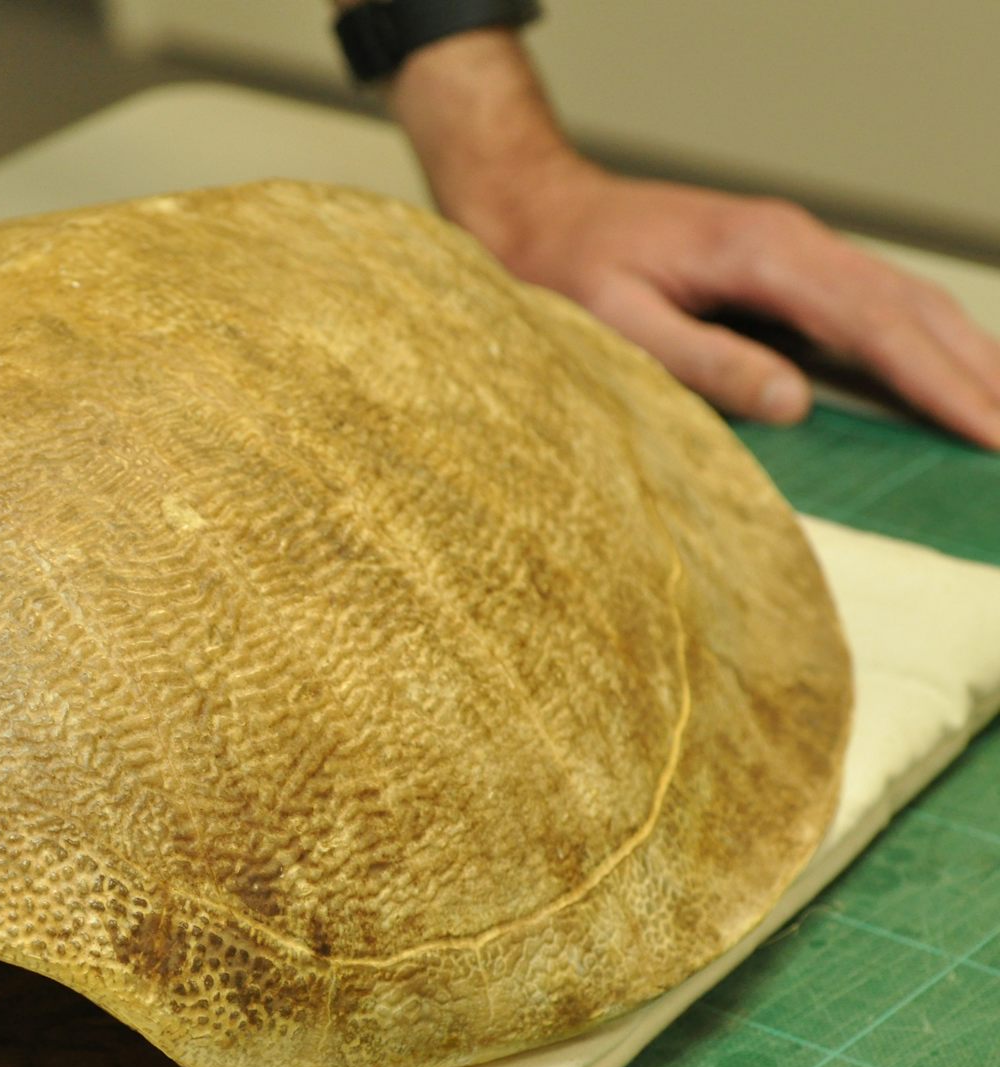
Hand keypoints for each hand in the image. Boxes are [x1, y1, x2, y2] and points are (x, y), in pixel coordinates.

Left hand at [453, 154, 999, 446]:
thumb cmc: (561, 271)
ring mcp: (794, 247)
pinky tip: (948, 376)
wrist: (536, 211)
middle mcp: (793, 240)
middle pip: (914, 308)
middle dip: (978, 373)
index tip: (992, 432)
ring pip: (905, 300)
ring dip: (965, 355)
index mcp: (760, 254)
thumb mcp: (615, 324)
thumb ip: (702, 361)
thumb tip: (795, 403)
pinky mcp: (784, 264)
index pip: (877, 324)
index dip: (941, 383)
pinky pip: (873, 303)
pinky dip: (922, 340)